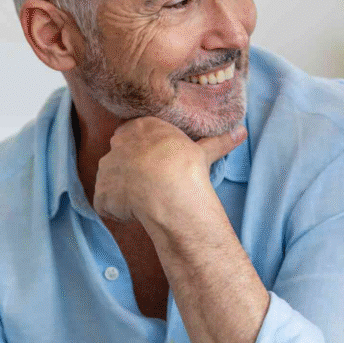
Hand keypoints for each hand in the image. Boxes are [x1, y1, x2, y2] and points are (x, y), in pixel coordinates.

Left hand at [93, 117, 246, 226]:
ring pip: (112, 181)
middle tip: (152, 185)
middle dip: (131, 171)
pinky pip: (105, 205)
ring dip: (123, 192)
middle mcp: (116, 144)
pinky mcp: (101, 194)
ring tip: (146, 202)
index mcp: (139, 128)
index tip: (157, 165)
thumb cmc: (185, 165)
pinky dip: (117, 212)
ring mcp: (106, 169)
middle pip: (119, 158)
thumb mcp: (202, 151)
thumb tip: (242, 131)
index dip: (144, 152)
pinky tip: (136, 215)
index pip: (133, 134)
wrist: (167, 189)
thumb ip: (218, 141)